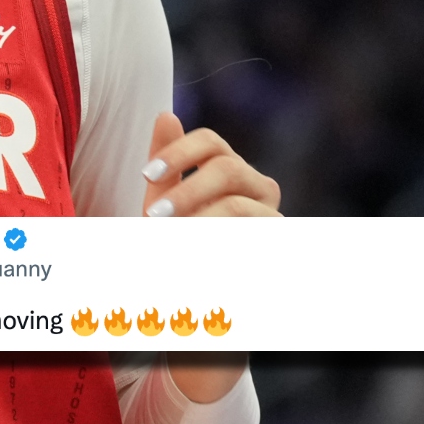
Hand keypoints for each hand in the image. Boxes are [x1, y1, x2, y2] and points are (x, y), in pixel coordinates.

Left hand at [139, 113, 278, 402]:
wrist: (203, 309)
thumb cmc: (181, 247)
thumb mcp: (166, 206)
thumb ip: (169, 164)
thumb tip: (166, 114)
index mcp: (231, 171)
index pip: (212, 142)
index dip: (179, 151)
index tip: (146, 173)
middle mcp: (259, 190)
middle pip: (228, 167)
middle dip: (187, 188)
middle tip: (152, 216)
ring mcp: (272, 220)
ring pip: (238, 207)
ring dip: (198, 222)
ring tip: (168, 242)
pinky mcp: (277, 251)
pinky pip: (247, 241)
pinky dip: (213, 247)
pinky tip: (191, 260)